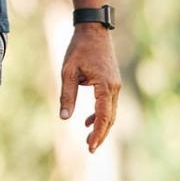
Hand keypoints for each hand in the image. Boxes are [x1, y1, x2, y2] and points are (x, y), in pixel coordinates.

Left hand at [58, 24, 120, 151]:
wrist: (93, 30)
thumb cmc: (79, 49)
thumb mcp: (68, 72)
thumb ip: (67, 96)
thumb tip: (64, 117)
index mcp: (105, 86)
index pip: (103, 116)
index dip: (97, 133)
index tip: (89, 147)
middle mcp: (114, 87)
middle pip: (110, 118)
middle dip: (100, 135)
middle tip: (90, 150)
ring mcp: (115, 85)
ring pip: (111, 112)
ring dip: (101, 126)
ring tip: (88, 141)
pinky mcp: (112, 82)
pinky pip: (108, 104)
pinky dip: (100, 115)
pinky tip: (87, 122)